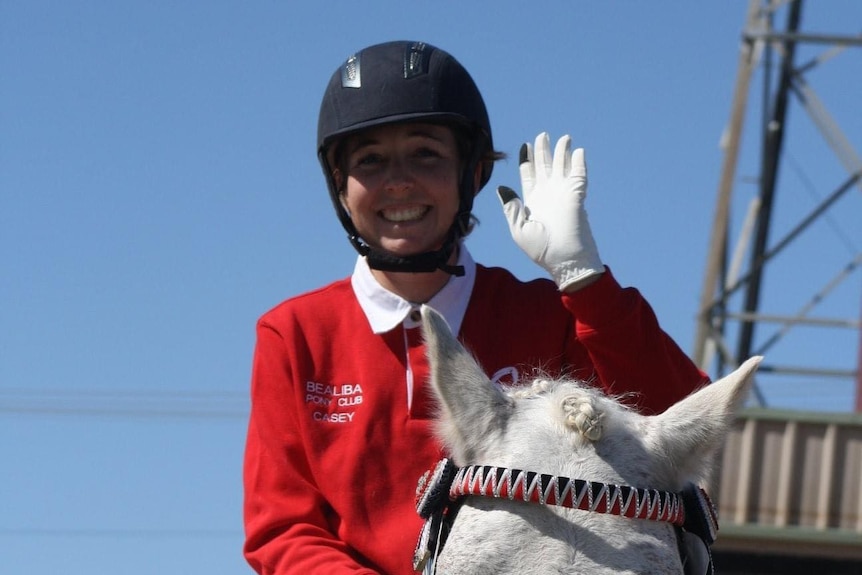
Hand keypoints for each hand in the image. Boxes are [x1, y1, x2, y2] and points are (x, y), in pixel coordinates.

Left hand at [497, 132, 603, 290]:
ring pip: (563, 167)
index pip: (529, 175)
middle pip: (545, 166)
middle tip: (542, 135)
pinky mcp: (576, 196)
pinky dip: (579, 163)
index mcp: (532, 201)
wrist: (565, 262)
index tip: (525, 146)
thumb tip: (503, 187)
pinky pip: (579, 175)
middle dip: (543, 150)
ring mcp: (563, 194)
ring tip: (563, 138)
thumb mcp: (519, 230)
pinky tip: (578, 151)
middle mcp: (547, 195)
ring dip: (562, 152)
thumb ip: (511, 208)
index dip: (527, 160)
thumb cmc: (541, 250)